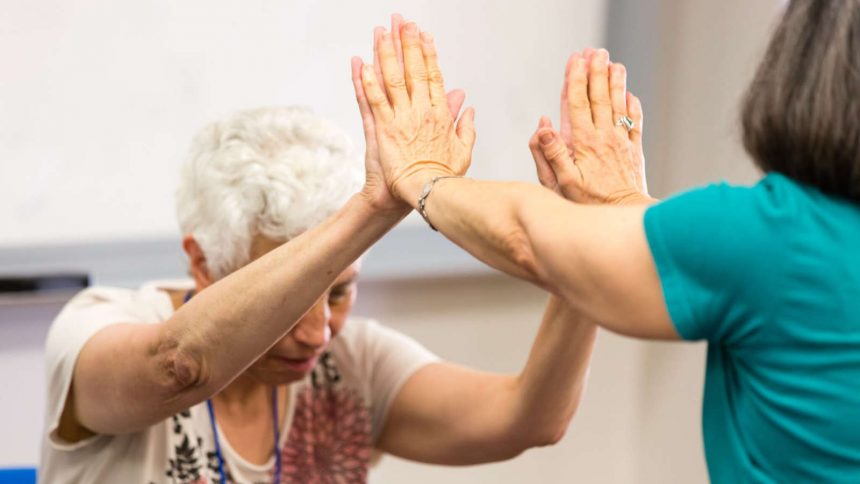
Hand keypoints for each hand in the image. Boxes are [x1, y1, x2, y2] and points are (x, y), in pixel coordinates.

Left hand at [358, 21, 475, 202]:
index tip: (424, 35)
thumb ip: (465, 126)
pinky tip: (362, 63)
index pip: (434, 76)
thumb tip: (466, 105)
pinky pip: (374, 100)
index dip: (429, 54)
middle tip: (402, 21)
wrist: (427, 194)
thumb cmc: (445, 177)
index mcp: (441, 114)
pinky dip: (367, 81)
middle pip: (413, 70)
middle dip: (407, 43)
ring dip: (386, 53)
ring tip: (381, 32)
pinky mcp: (384, 130)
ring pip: (392, 79)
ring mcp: (401, 119)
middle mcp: (421, 111)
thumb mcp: (463, 150)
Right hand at [530, 49, 649, 204]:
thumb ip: (550, 153)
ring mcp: (621, 142)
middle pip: (598, 97)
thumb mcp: (560, 182)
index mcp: (583, 142)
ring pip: (618, 105)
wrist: (623, 215)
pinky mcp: (634, 151)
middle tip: (594, 51)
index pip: (577, 103)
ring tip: (614, 63)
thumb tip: (543, 125)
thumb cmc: (588, 203)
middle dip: (596, 72)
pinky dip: (632, 106)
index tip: (575, 60)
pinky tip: (630, 94)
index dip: (575, 79)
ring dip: (615, 82)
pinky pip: (634, 123)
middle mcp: (603, 137)